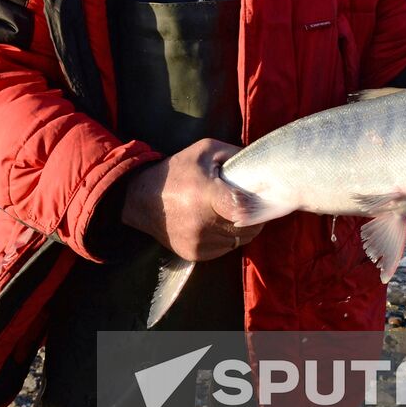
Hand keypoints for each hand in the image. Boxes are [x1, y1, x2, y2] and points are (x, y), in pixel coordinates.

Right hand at [121, 138, 263, 259]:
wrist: (143, 199)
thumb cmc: (178, 171)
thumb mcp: (205, 151)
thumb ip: (235, 155)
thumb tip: (262, 164)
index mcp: (205, 195)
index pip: (242, 210)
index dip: (258, 207)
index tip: (261, 198)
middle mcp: (201, 223)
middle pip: (246, 229)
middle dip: (255, 218)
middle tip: (253, 205)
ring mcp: (197, 242)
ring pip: (238, 241)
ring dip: (242, 229)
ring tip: (234, 212)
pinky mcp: (194, 254)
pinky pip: (225, 249)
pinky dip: (228, 238)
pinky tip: (220, 222)